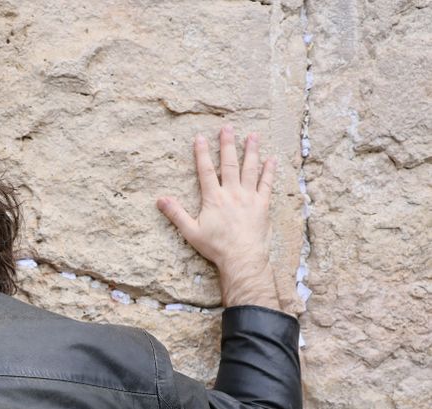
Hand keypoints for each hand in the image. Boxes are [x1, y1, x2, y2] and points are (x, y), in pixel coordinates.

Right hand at [156, 124, 279, 308]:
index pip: (206, 171)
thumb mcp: (190, 231)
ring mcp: (249, 198)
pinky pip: (267, 184)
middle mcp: (232, 193)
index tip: (200, 137)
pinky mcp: (262, 205)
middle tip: (228, 127)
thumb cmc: (215, 246)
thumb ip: (176, 214)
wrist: (242, 258)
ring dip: (251, 151)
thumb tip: (160, 200)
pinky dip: (269, 171)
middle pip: (229, 164)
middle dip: (228, 144)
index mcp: (213, 198)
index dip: (202, 153)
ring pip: (250, 169)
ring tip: (253, 136)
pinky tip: (271, 159)